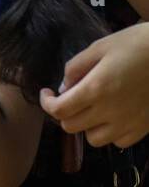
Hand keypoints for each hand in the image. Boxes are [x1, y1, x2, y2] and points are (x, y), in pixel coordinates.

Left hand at [39, 23, 148, 147]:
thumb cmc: (138, 44)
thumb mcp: (101, 47)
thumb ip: (76, 68)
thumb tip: (63, 88)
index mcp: (96, 89)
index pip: (59, 110)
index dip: (47, 103)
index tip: (48, 94)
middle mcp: (110, 111)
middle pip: (71, 127)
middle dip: (64, 113)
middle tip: (69, 99)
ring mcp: (129, 123)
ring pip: (93, 139)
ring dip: (87, 126)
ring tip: (93, 109)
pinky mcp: (144, 128)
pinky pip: (119, 142)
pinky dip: (111, 133)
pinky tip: (114, 117)